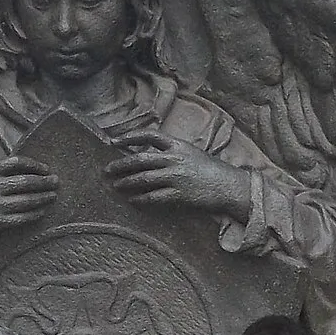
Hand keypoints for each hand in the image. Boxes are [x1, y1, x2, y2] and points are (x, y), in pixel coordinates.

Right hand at [0, 156, 58, 249]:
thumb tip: (29, 173)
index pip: (16, 162)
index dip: (34, 165)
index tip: (46, 170)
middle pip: (25, 181)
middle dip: (44, 181)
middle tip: (56, 182)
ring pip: (26, 200)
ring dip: (43, 198)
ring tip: (53, 196)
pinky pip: (21, 218)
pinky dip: (35, 214)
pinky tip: (43, 212)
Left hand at [107, 132, 251, 218]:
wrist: (228, 186)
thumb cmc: (210, 170)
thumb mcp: (191, 153)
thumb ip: (171, 151)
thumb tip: (147, 155)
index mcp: (178, 145)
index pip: (149, 135)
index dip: (129, 136)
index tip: (114, 141)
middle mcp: (175, 159)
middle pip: (140, 159)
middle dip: (120, 165)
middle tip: (107, 170)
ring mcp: (176, 177)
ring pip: (143, 179)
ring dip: (126, 182)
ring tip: (115, 185)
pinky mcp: (178, 194)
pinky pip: (153, 197)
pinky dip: (140, 198)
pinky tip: (132, 200)